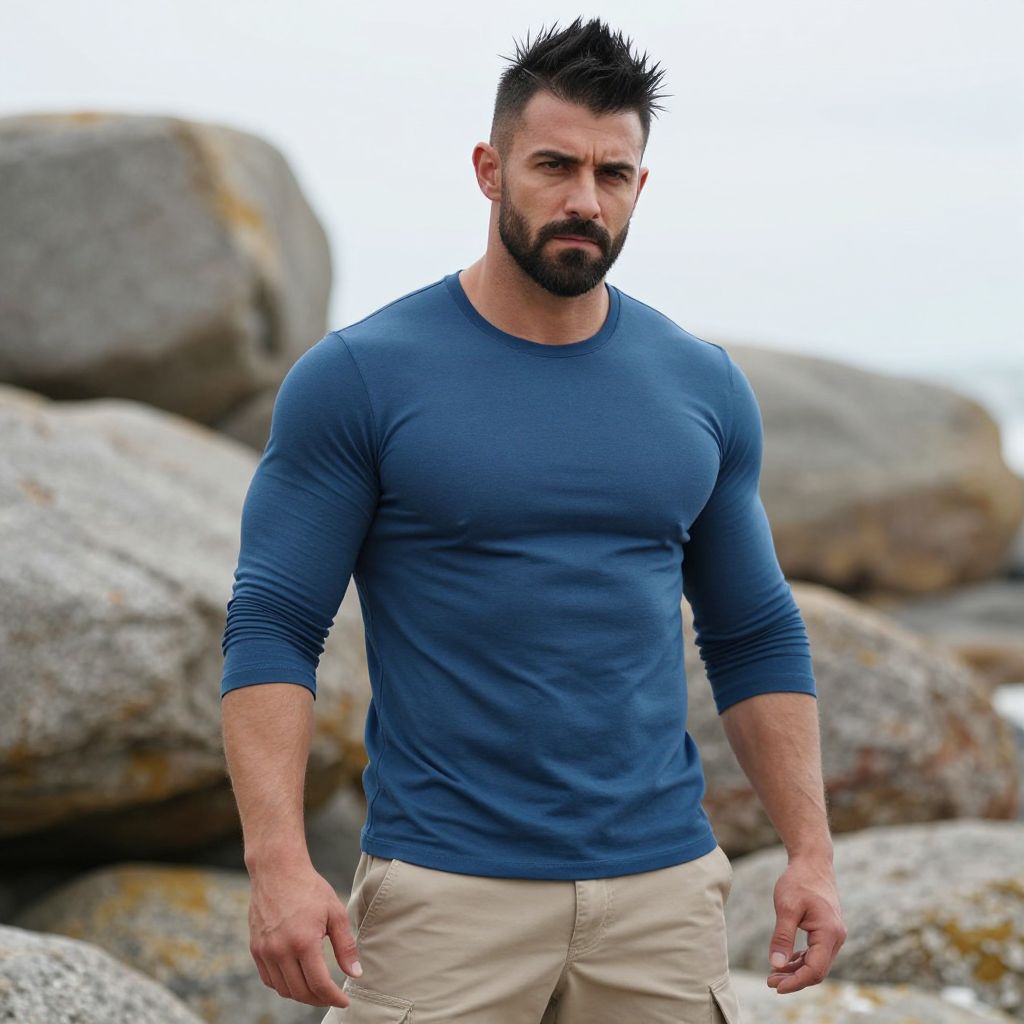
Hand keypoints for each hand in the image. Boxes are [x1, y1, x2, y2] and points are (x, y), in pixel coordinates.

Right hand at [247, 856, 361, 1006]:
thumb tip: (355, 973)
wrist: (277, 870)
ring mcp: (265, 951)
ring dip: (301, 994)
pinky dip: (284, 985)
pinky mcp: (256, 948)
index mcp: (303, 942)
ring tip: (316, 988)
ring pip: (283, 989)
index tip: (343, 1001)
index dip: (333, 998)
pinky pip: (269, 979)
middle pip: (300, 992)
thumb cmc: (309, 888)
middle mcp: (280, 950)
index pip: (319, 984)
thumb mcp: (335, 912)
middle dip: (318, 999)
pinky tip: (297, 977)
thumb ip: (345, 946)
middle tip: (331, 996)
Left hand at [766, 853, 845, 993]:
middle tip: (770, 982)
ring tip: (773, 974)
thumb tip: (776, 965)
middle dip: (794, 979)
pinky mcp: (827, 931)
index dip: (795, 982)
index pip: (815, 970)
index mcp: (829, 933)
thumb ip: (782, 937)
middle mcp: (836, 938)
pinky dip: (801, 960)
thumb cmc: (799, 881)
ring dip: (796, 971)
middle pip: (817, 970)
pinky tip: (786, 962)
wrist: (813, 862)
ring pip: (817, 963)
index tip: (775, 986)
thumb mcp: (786, 907)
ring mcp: (834, 935)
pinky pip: (816, 953)